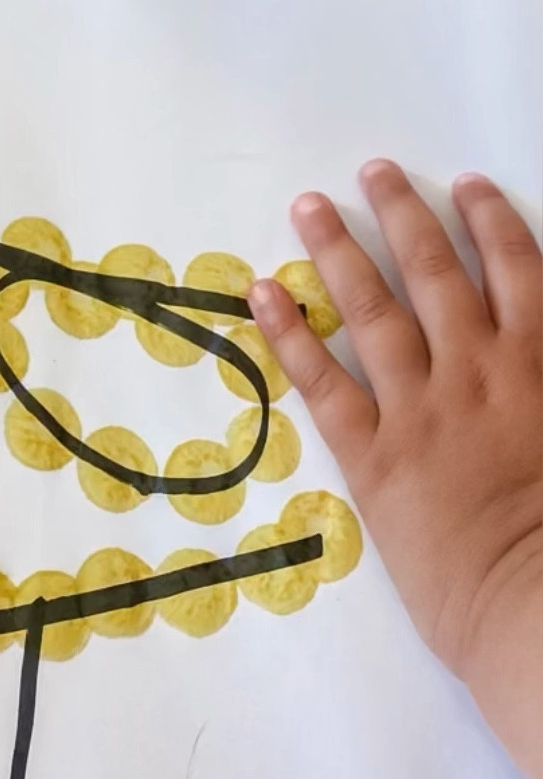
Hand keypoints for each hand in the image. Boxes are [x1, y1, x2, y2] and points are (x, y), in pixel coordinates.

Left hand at [248, 162, 541, 778]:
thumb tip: (533, 332)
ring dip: (338, 251)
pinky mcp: (374, 457)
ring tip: (309, 206)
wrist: (537, 608)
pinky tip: (262, 293)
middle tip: (373, 170)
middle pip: (433, 271)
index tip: (464, 183)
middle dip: (402, 213)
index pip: (514, 268)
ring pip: (372, 310)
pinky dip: (289, 334)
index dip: (487, 220)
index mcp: (537, 363)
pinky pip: (323, 382)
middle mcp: (476, 370)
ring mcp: (420, 409)